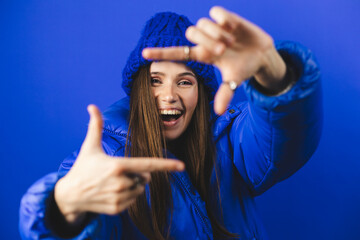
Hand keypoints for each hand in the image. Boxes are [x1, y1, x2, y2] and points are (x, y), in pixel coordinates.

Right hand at [54, 105, 184, 223]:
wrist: (69, 195)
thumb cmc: (83, 167)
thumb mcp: (89, 146)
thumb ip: (95, 126)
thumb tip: (92, 106)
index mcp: (118, 165)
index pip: (148, 165)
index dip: (167, 165)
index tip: (182, 166)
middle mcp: (121, 182)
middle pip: (145, 177)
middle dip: (138, 174)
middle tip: (119, 172)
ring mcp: (119, 197)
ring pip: (140, 190)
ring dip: (133, 185)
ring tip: (113, 183)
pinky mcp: (117, 209)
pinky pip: (133, 201)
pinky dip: (127, 197)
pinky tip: (111, 193)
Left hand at [142, 6, 286, 114]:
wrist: (262, 54)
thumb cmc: (244, 68)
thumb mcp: (234, 82)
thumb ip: (225, 94)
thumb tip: (218, 112)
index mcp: (203, 55)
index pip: (177, 53)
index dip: (161, 53)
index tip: (143, 54)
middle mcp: (205, 41)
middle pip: (190, 32)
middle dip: (206, 42)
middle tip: (222, 51)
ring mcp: (214, 28)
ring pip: (202, 23)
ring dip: (217, 34)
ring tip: (232, 41)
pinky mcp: (225, 17)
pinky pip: (215, 13)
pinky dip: (224, 20)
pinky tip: (234, 27)